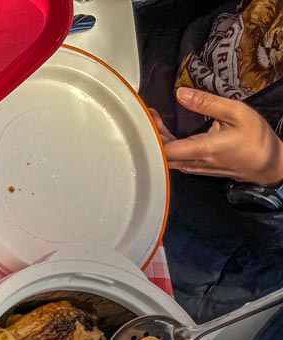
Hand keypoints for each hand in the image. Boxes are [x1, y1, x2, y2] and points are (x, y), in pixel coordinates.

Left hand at [158, 87, 282, 184]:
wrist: (267, 164)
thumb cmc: (255, 138)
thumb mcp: (237, 113)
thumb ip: (207, 104)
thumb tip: (180, 94)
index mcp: (203, 149)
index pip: (165, 150)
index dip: (153, 135)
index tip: (147, 116)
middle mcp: (193, 163)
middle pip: (161, 153)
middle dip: (153, 134)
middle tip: (149, 114)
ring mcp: (193, 168)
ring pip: (167, 157)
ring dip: (159, 139)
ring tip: (155, 119)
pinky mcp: (195, 169)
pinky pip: (174, 159)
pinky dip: (167, 146)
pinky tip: (166, 132)